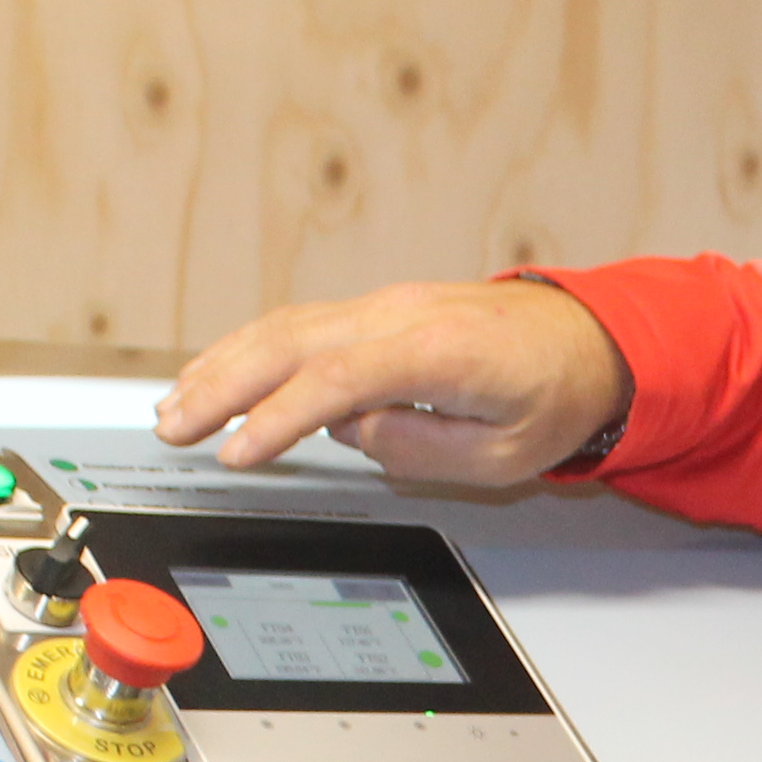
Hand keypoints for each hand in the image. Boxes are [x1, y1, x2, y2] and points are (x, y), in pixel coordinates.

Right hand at [153, 278, 632, 482]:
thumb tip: (355, 436)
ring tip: (176, 404)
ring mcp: (385, 307)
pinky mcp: (377, 312)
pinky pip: (301, 326)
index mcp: (438, 350)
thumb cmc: (554, 395)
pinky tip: (217, 373)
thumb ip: (425, 449)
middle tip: (174, 426)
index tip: (239, 453)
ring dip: (223, 364)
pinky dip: (250, 349)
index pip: (339, 379)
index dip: (281, 419)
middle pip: (293, 343)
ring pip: (286, 327)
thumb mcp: (507, 454)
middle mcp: (403, 316)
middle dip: (224, 385)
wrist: (587, 342)